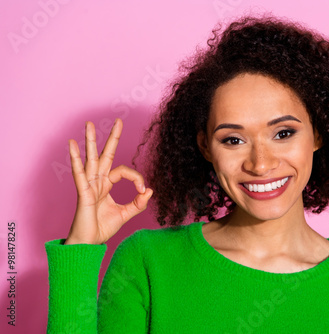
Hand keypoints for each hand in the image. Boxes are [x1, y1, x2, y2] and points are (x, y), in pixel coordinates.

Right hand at [64, 119, 152, 244]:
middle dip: (112, 138)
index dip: (136, 177)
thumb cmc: (102, 228)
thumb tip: (149, 190)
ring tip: (89, 124)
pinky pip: (79, 174)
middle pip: (105, 155)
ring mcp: (89, 185)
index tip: (142, 189)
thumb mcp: (126, 214)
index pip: (123, 171)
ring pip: (91, 159)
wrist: (89, 243)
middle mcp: (97, 182)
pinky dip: (75, 159)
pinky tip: (72, 144)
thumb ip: (138, 203)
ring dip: (90, 141)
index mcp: (106, 185)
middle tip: (118, 121)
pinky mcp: (83, 193)